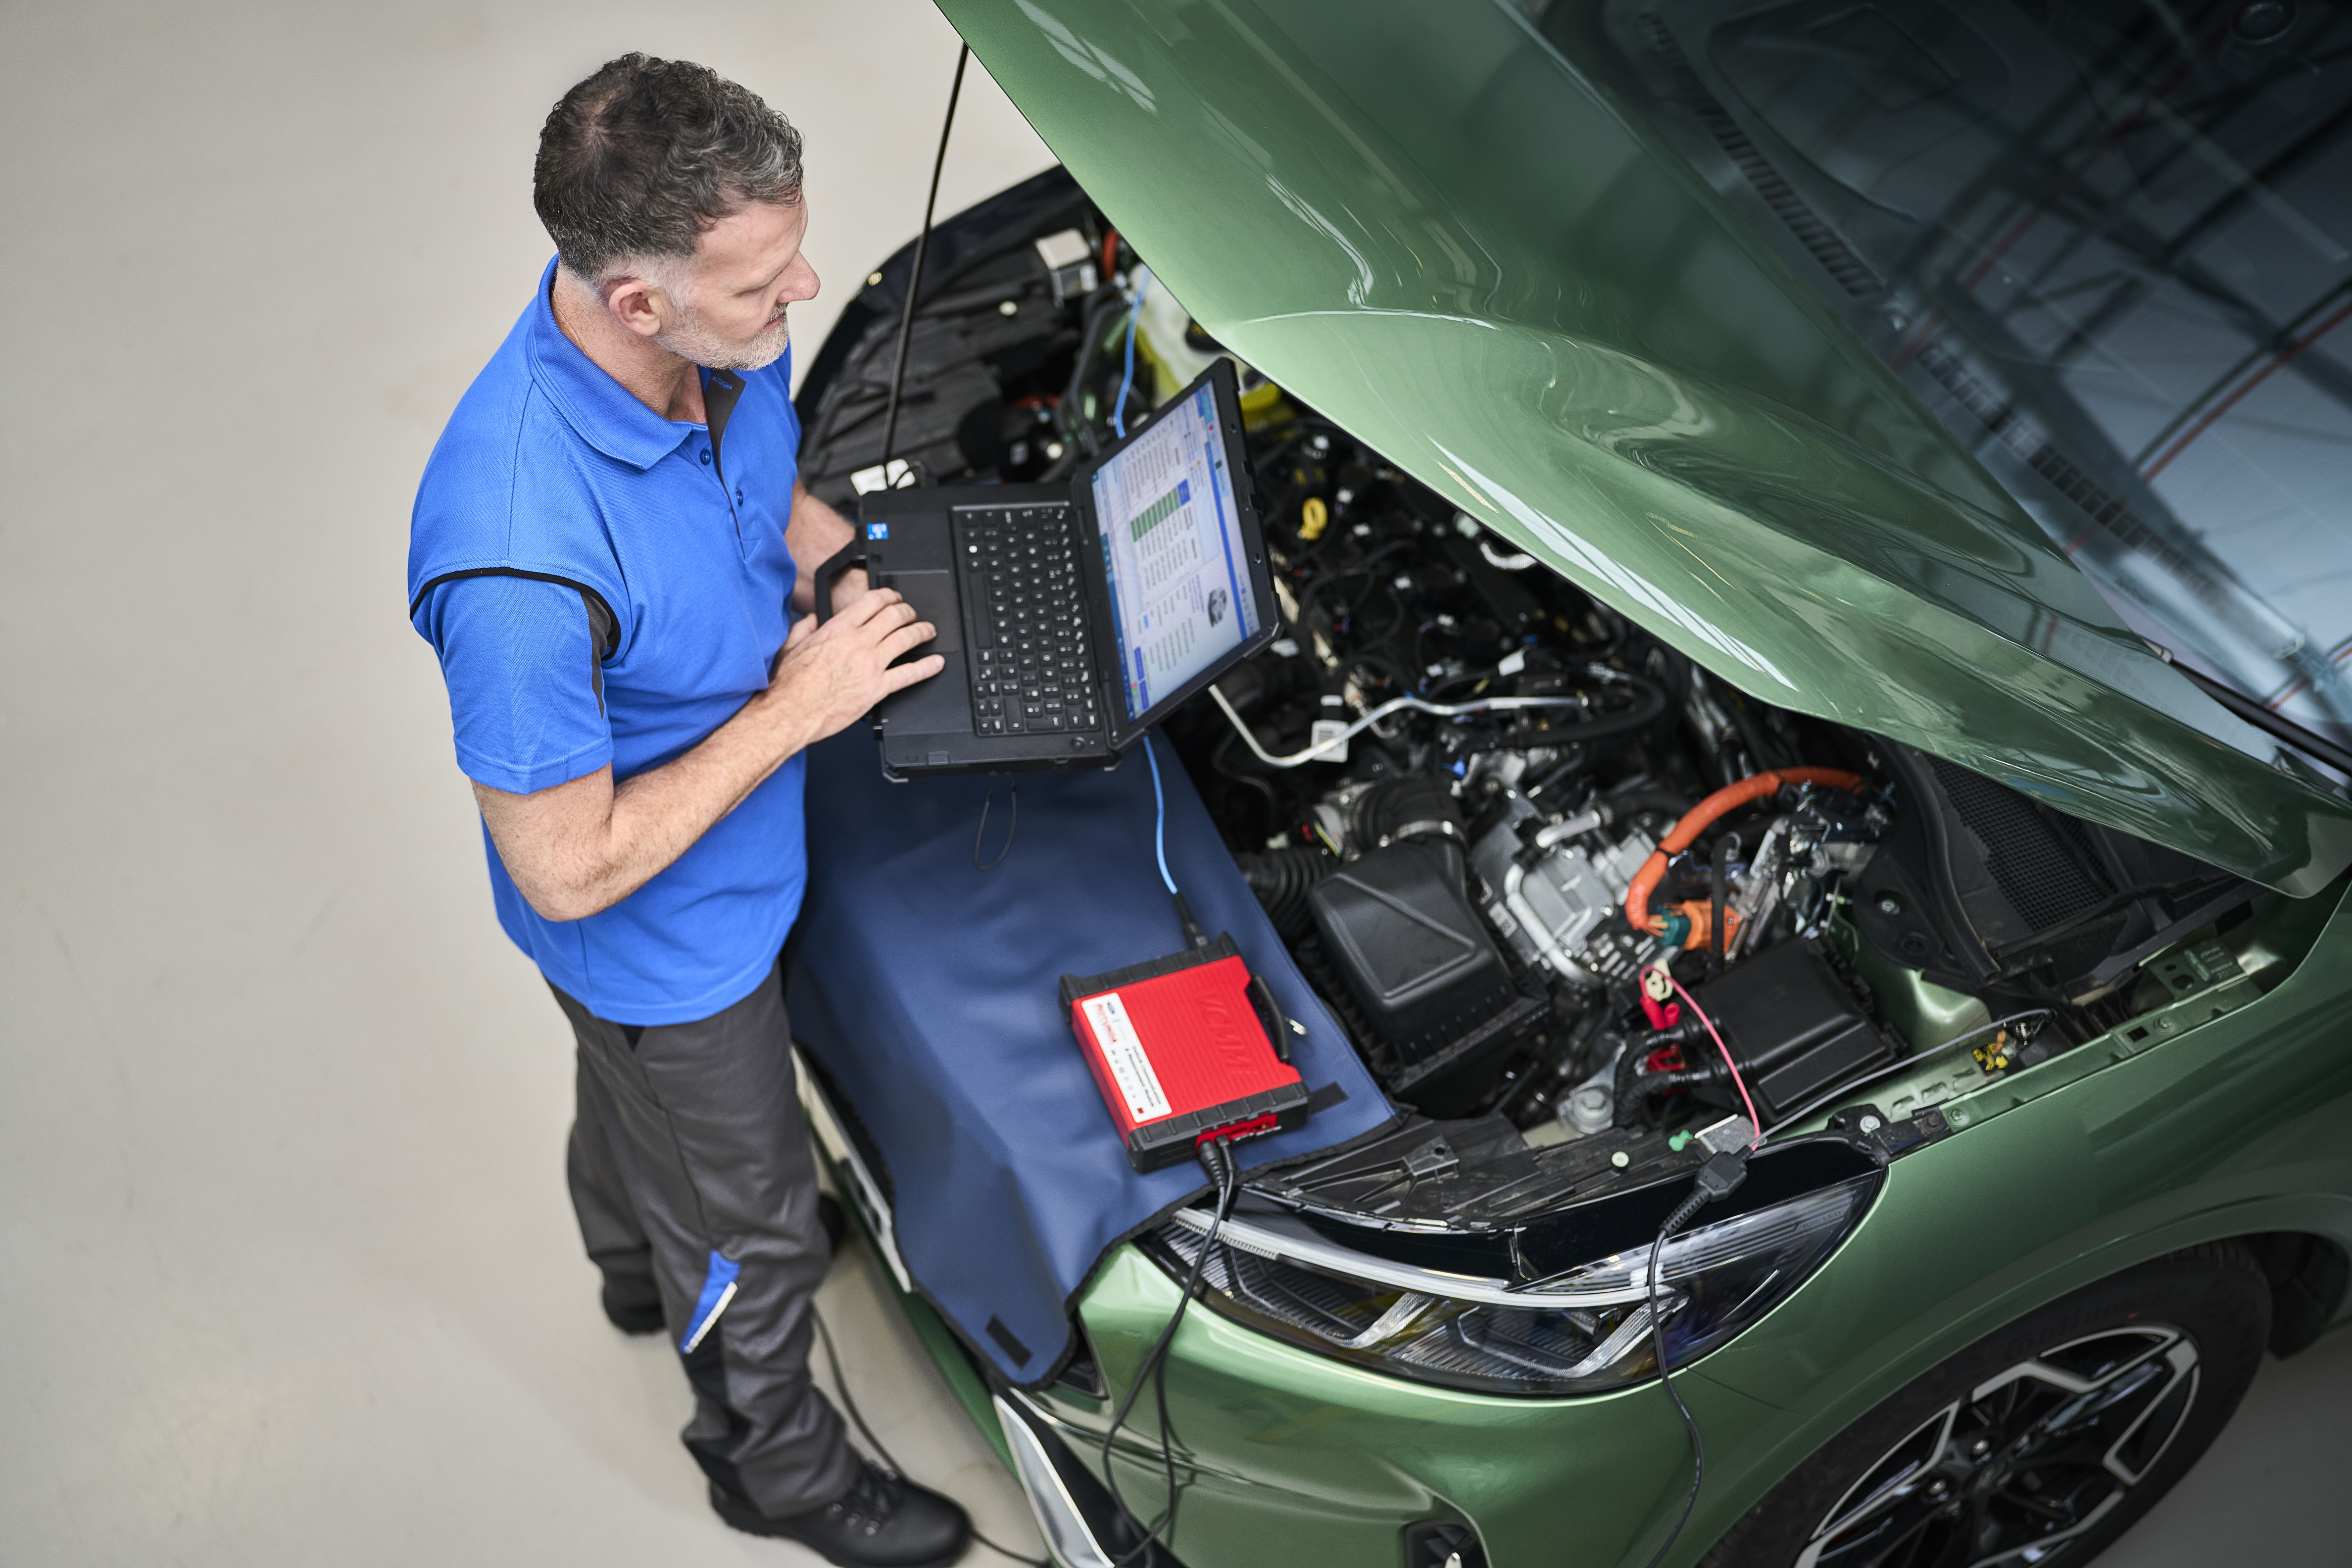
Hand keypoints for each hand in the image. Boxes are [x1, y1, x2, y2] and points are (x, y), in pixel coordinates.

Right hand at [764, 587, 942, 743]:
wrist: (792, 712)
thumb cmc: (789, 684)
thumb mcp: (791, 645)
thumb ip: (805, 627)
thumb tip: (813, 618)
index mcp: (838, 629)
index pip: (872, 601)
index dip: (889, 595)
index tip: (895, 597)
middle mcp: (858, 642)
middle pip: (895, 616)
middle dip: (908, 611)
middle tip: (913, 613)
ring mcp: (871, 664)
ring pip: (907, 638)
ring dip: (923, 631)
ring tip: (929, 631)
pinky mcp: (878, 688)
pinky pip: (910, 674)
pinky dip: (928, 667)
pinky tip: (936, 663)